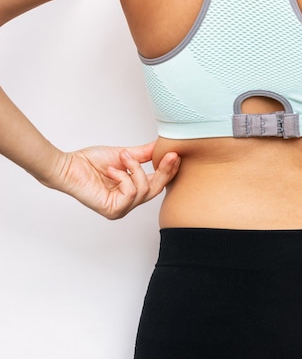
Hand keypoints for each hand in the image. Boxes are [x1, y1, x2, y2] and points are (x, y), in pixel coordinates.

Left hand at [49, 141, 179, 219]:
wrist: (68, 166)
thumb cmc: (89, 162)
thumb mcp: (124, 155)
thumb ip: (143, 155)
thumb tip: (161, 147)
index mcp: (132, 189)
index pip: (157, 183)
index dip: (168, 170)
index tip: (175, 154)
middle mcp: (129, 201)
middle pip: (157, 189)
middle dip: (165, 171)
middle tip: (171, 155)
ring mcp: (122, 208)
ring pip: (144, 189)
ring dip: (135, 169)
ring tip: (122, 158)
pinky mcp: (114, 211)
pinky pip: (131, 192)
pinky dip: (123, 177)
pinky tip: (111, 171)